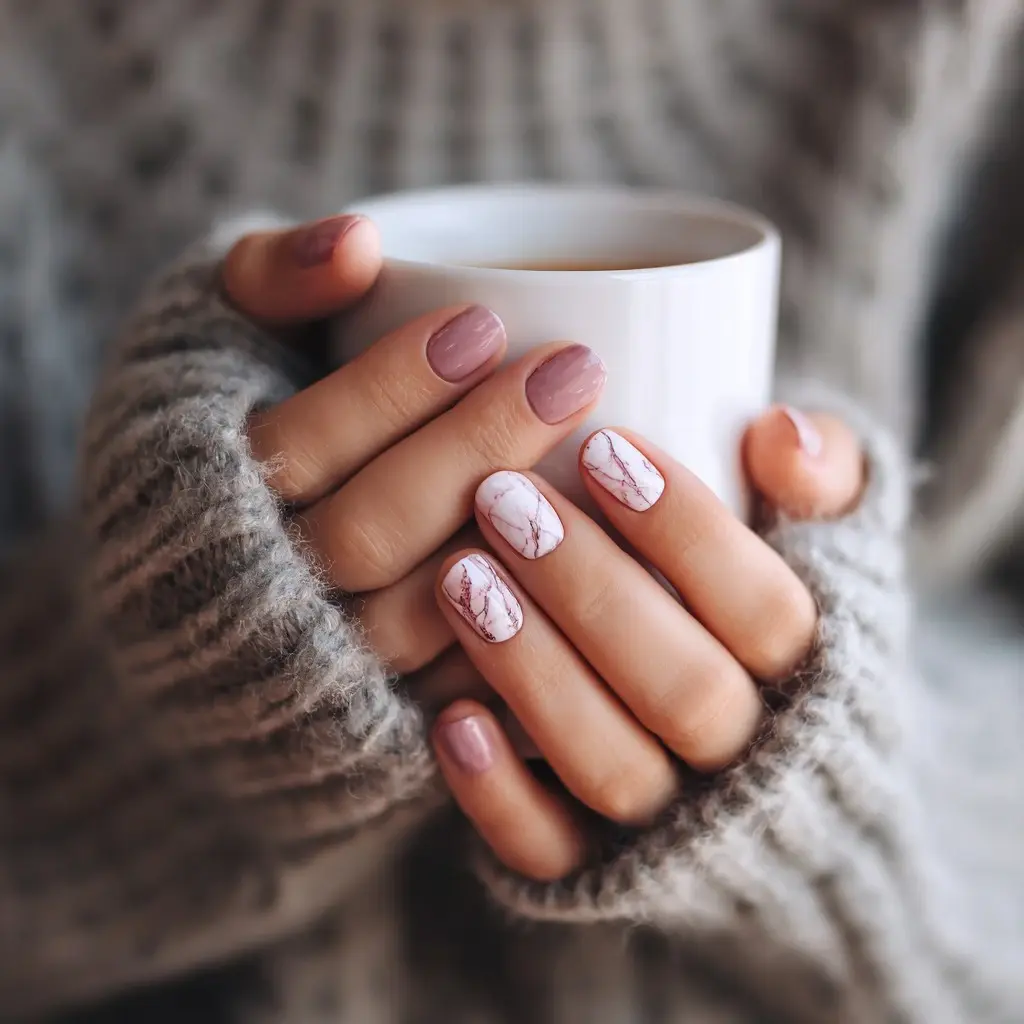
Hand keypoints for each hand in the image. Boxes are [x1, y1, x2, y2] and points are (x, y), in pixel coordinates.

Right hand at [223, 216, 606, 676]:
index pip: (298, 448)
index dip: (393, 388)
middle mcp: (246, 600)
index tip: (487, 323)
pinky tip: (586, 570)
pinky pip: (445, 704)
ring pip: (412, 627)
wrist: (197, 593)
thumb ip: (267, 277)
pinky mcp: (364, 729)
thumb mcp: (209, 334)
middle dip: (476, 448)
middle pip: (368, 535)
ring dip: (513, 544)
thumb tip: (359, 240)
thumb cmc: (218, 433)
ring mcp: (308, 679)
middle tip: (574, 371)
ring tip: (600, 457)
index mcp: (193, 503)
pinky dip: (515, 643)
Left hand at [429, 410, 864, 880]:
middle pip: (683, 690)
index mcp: (824, 678)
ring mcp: (675, 826)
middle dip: (589, 589)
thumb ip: (827, 480)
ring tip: (460, 574)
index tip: (602, 446)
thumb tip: (781, 434)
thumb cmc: (778, 624)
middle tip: (503, 497)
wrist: (784, 783)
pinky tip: (450, 720)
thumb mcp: (834, 541)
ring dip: (534, 673)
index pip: (769, 610)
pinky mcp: (603, 869)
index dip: (687, 530)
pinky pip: (554, 854)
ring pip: (613, 769)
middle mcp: (753, 761)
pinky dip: (501, 797)